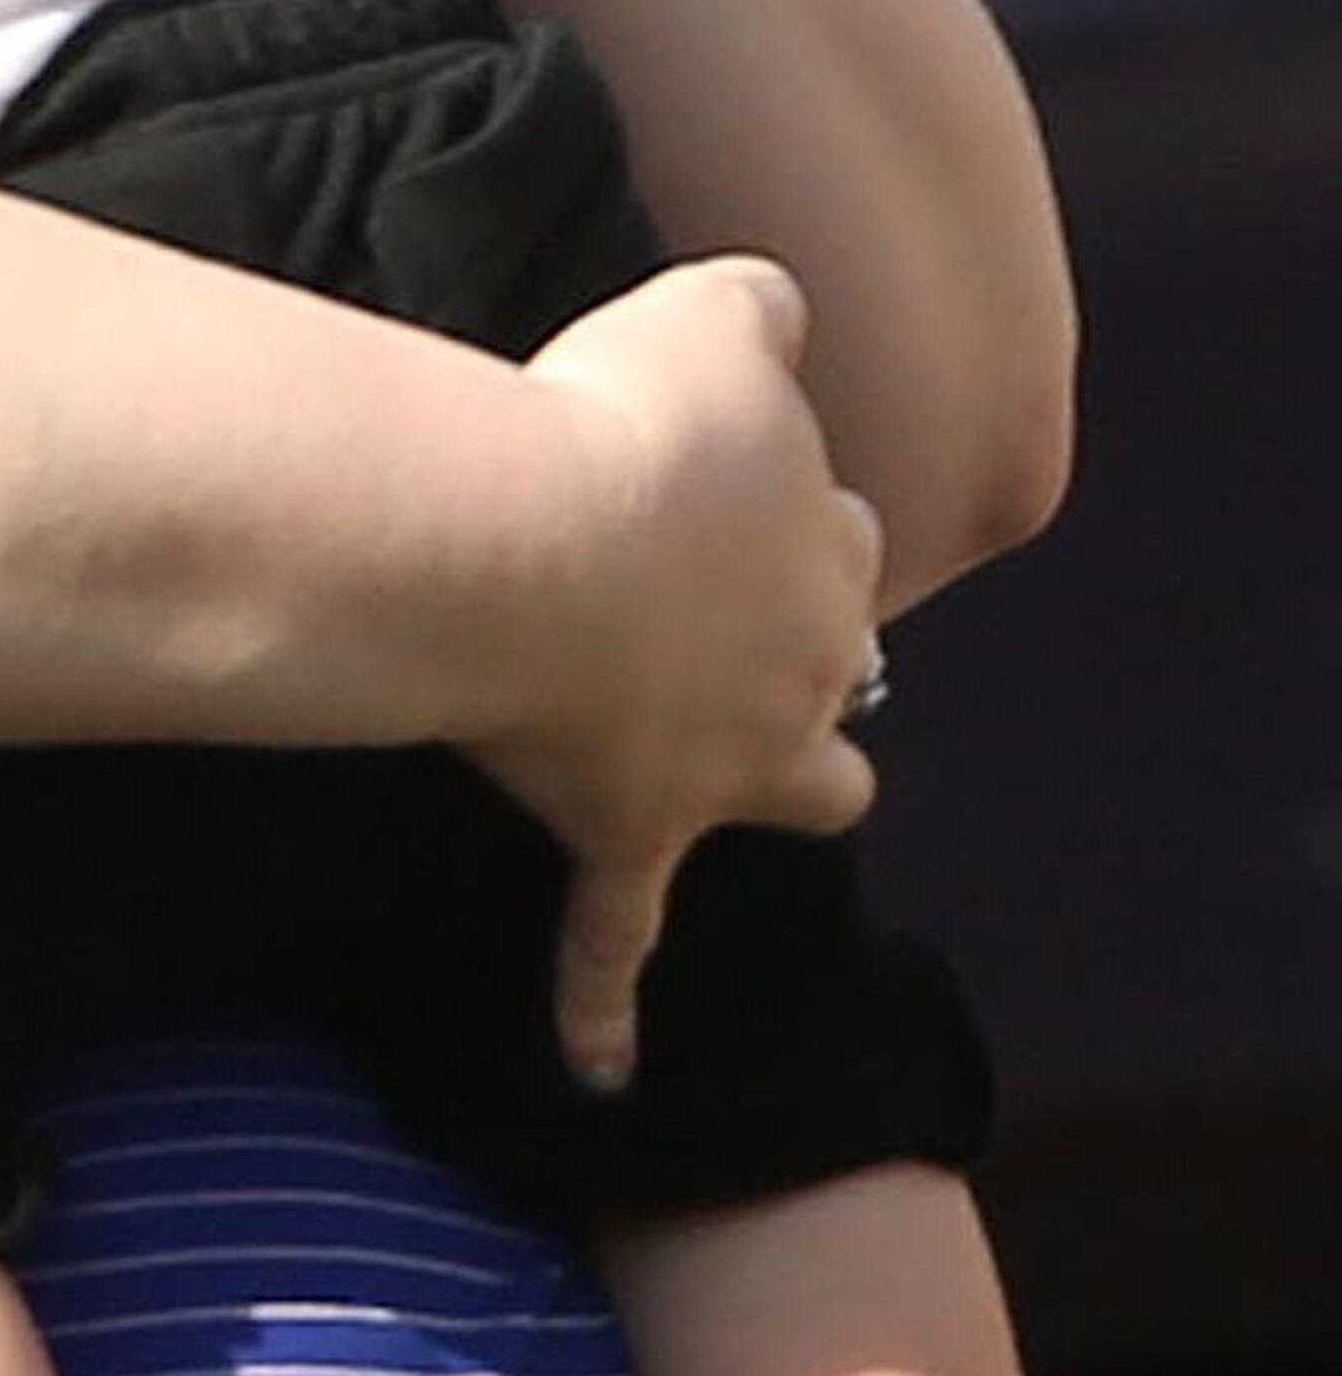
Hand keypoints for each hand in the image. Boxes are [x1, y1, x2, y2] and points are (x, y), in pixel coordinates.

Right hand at [487, 255, 886, 1088]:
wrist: (534, 542)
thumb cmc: (618, 423)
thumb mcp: (710, 313)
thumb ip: (758, 307)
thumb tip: (773, 309)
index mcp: (819, 545)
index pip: (832, 527)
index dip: (783, 513)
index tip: (714, 492)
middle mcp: (799, 667)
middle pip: (841, 673)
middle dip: (813, 664)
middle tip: (743, 644)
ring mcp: (719, 764)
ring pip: (797, 798)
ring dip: (781, 796)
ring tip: (745, 797)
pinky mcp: (627, 834)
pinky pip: (615, 944)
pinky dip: (605, 1007)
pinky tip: (601, 1068)